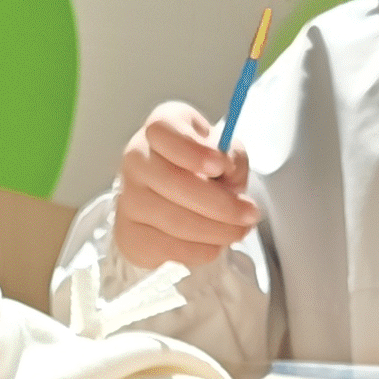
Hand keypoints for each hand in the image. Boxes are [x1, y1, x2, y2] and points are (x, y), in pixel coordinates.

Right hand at [111, 100, 257, 272]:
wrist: (181, 202)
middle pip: (171, 181)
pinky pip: (166, 247)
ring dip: (215, 230)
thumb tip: (226, 167)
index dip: (192, 149)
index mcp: (161, 128)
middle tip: (250, 214)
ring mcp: (128, 197)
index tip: (220, 166)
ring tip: (239, 231)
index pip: (163, 130)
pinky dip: (198, 250)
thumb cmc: (205, 172)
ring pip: (172, 219)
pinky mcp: (130, 233)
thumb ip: (230, 155)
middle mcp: (137, 158)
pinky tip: (215, 245)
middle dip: (219, 203)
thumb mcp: (226, 154)